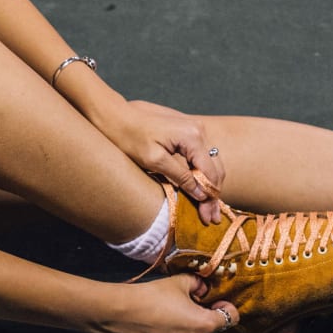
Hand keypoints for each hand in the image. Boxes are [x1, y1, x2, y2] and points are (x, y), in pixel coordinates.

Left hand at [101, 100, 226, 223]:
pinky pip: (202, 157)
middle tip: (211, 218)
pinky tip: (201, 189)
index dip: (211, 197)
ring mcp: (196, 130)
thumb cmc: (130, 137)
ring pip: (211, 163)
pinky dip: (203, 174)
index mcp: (192, 137)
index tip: (209, 218)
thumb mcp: (154, 161)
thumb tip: (201, 194)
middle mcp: (199, 131)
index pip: (210, 172)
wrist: (116, 115)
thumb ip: (180, 176)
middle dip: (213, 194)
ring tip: (208, 208)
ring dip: (210, 186)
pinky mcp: (190, 132)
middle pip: (215, 168)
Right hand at [102, 274, 238, 332]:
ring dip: (189, 328)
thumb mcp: (181, 282)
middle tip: (187, 303)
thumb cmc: (153, 296)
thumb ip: (199, 284)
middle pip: (209, 329)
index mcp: (205, 325)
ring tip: (171, 314)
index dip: (225, 307)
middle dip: (202, 316)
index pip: (231, 318)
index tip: (214, 300)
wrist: (121, 313)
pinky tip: (161, 325)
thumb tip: (204, 288)